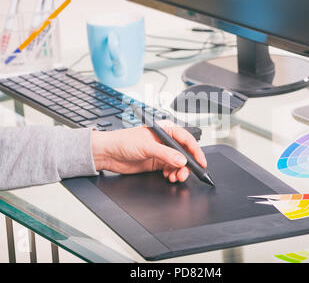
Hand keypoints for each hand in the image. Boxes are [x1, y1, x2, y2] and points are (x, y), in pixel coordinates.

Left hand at [91, 121, 206, 182]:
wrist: (108, 153)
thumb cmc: (122, 141)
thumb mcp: (146, 146)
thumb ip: (165, 154)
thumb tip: (181, 160)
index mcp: (165, 130)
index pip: (186, 140)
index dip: (196, 151)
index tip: (201, 162)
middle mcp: (165, 142)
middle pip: (185, 154)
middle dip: (187, 165)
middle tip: (185, 173)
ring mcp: (161, 153)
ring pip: (179, 164)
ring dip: (179, 172)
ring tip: (175, 177)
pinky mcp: (156, 163)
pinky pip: (171, 170)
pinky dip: (172, 175)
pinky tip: (169, 177)